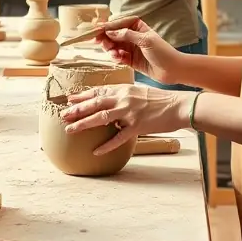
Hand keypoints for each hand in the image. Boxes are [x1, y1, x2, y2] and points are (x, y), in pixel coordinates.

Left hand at [60, 83, 190, 154]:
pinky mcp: (137, 127)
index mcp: (123, 89)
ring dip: (83, 124)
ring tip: (70, 130)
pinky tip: (96, 151)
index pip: (98, 92)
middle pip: (94, 104)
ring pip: (101, 118)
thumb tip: (109, 100)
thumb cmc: (160, 99)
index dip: (82, 96)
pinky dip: (106, 145)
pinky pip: (118, 138)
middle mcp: (123, 99)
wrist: (178, 105)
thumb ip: (123, 95)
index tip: (69, 99)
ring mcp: (129, 113)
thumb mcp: (138, 91)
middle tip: (63, 115)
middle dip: (77, 110)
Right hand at [94, 16, 182, 83]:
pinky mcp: (130, 60)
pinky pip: (118, 56)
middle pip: (113, 34)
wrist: (173, 70)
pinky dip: (116, 57)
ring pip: (113, 46)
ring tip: (114, 53)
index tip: (97, 29)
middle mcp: (132, 36)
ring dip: (110, 49)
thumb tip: (109, 31)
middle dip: (106, 38)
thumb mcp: (145, 40)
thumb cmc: (163, 52)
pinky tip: (119, 59)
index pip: (118, 23)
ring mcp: (131, 48)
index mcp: (137, 26)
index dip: (107, 26)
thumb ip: (126, 35)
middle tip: (98, 42)